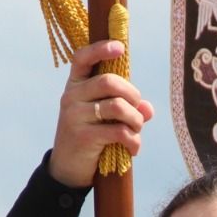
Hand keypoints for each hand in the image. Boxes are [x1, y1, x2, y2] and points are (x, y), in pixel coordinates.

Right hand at [49, 40, 155, 188]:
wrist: (67, 168)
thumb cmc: (90, 137)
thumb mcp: (104, 118)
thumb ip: (126, 108)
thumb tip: (148, 108)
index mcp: (75, 85)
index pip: (82, 58)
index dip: (100, 49)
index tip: (120, 48)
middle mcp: (71, 96)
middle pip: (109, 81)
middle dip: (132, 95)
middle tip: (138, 111)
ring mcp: (75, 116)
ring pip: (117, 106)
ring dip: (136, 120)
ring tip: (136, 131)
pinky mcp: (83, 136)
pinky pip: (118, 132)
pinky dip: (133, 141)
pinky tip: (134, 149)